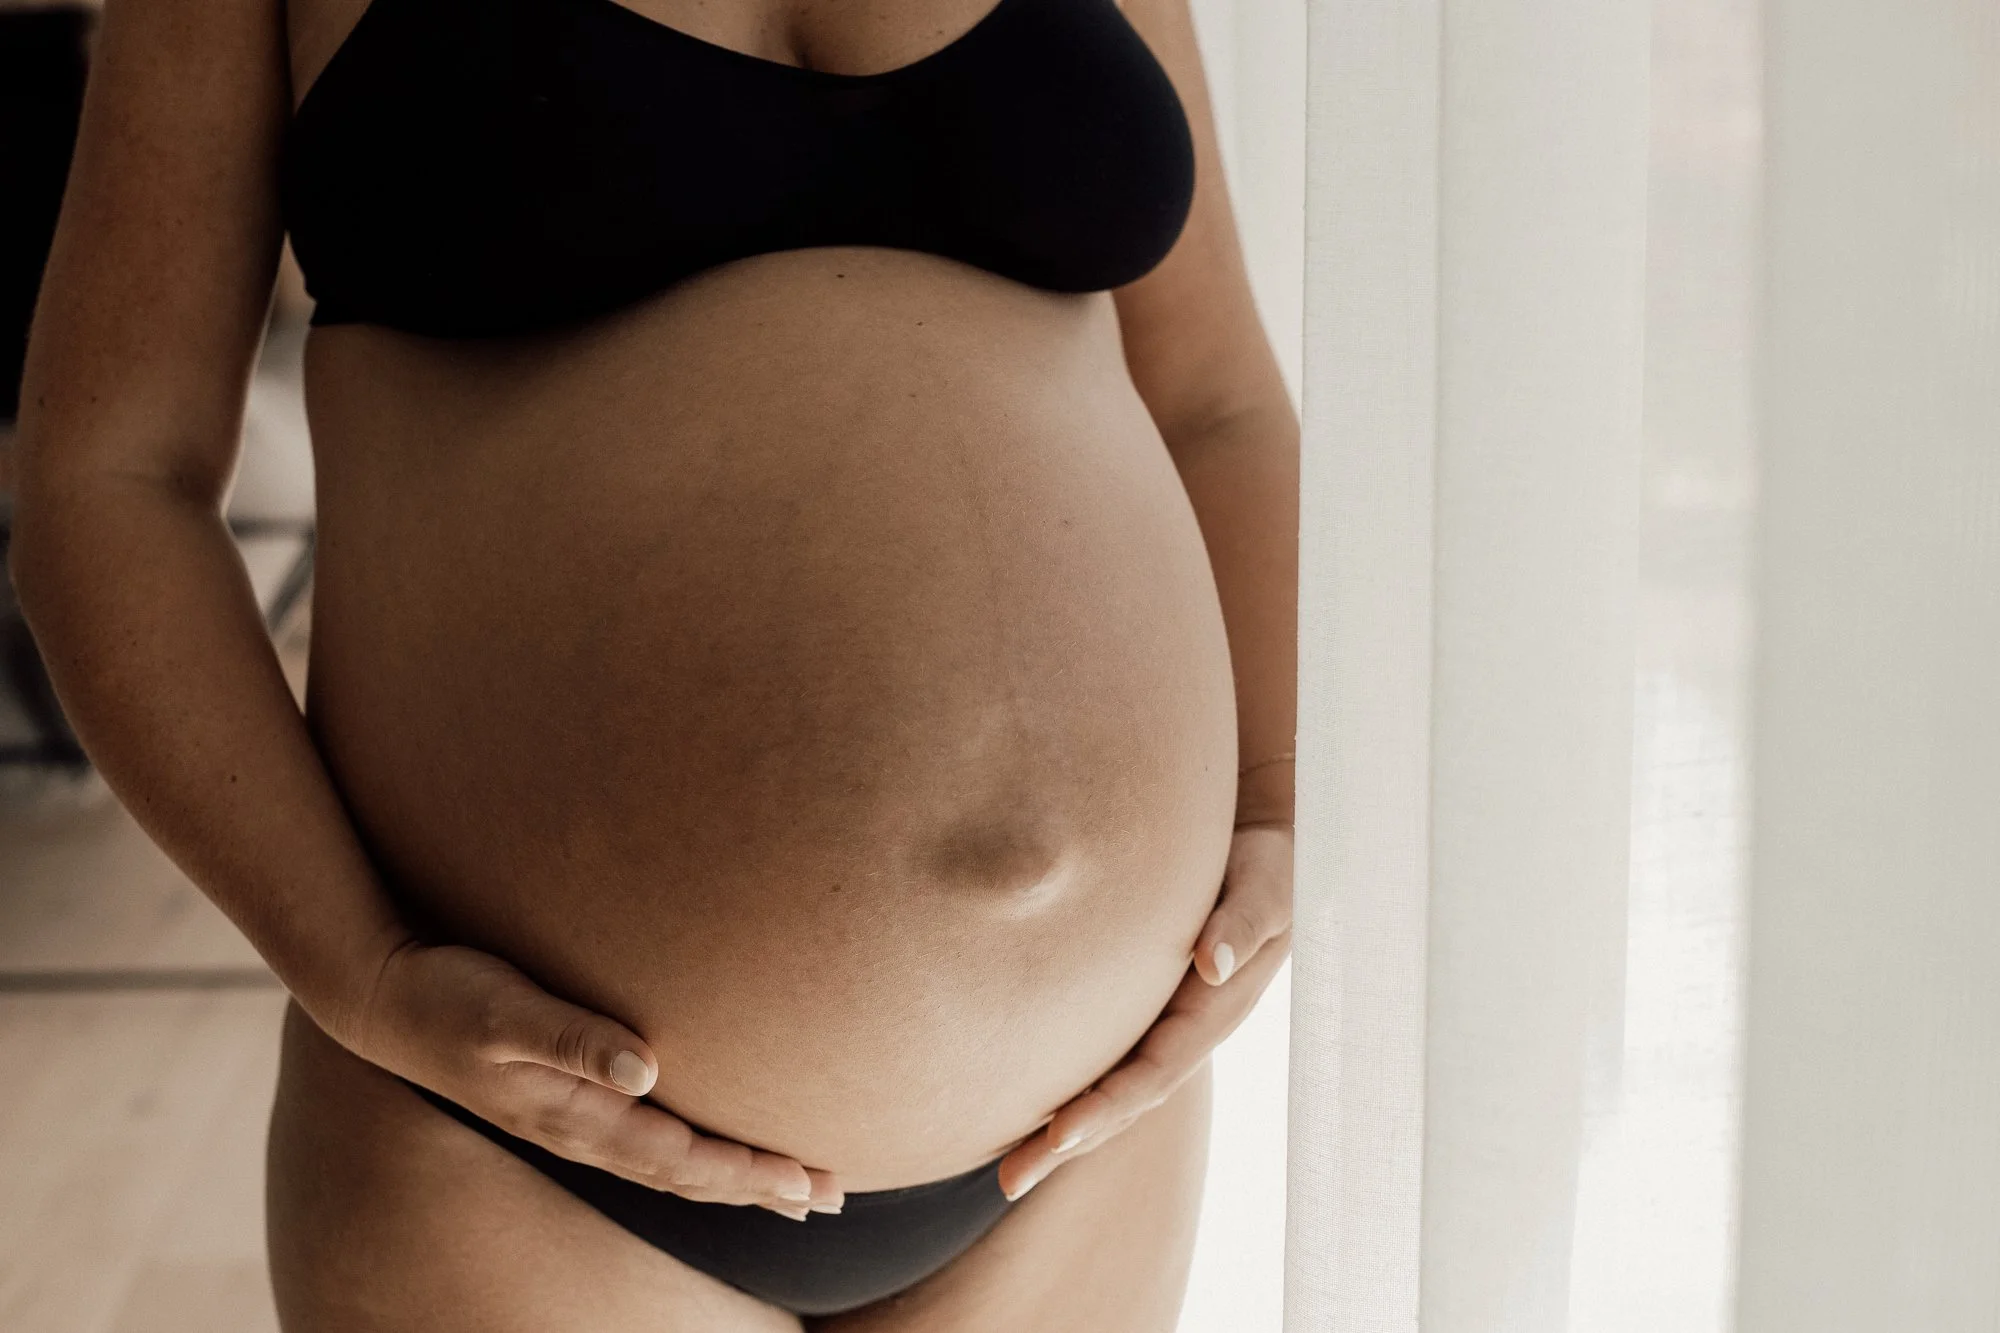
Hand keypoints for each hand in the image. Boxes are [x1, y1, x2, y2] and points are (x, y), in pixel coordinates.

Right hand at [330, 939, 843, 1219]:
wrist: (383, 1000)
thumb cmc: (447, 995)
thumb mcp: (503, 1010)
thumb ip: (573, 1037)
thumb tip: (647, 1066)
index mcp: (578, 1114)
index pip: (680, 1154)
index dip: (744, 1170)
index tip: (805, 1179)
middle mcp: (584, 1130)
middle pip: (689, 1175)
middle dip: (762, 1187)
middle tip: (833, 1197)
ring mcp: (577, 1124)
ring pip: (674, 1167)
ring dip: (738, 1181)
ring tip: (798, 1192)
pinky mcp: (570, 1104)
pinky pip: (650, 1144)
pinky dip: (698, 1159)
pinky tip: (718, 1153)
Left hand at [996, 822, 1292, 1200]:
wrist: (1268, 847)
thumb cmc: (1267, 863)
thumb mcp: (1266, 886)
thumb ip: (1243, 922)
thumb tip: (1211, 962)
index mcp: (1214, 1009)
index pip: (1155, 1071)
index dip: (1108, 1106)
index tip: (1059, 1136)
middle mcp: (1186, 1028)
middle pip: (1125, 1098)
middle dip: (1070, 1142)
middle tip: (1011, 1178)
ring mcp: (1165, 1023)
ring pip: (1110, 1087)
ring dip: (1060, 1130)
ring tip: (1006, 1170)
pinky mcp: (1145, 1006)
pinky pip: (1105, 1057)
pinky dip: (1067, 1088)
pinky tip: (1022, 1107)